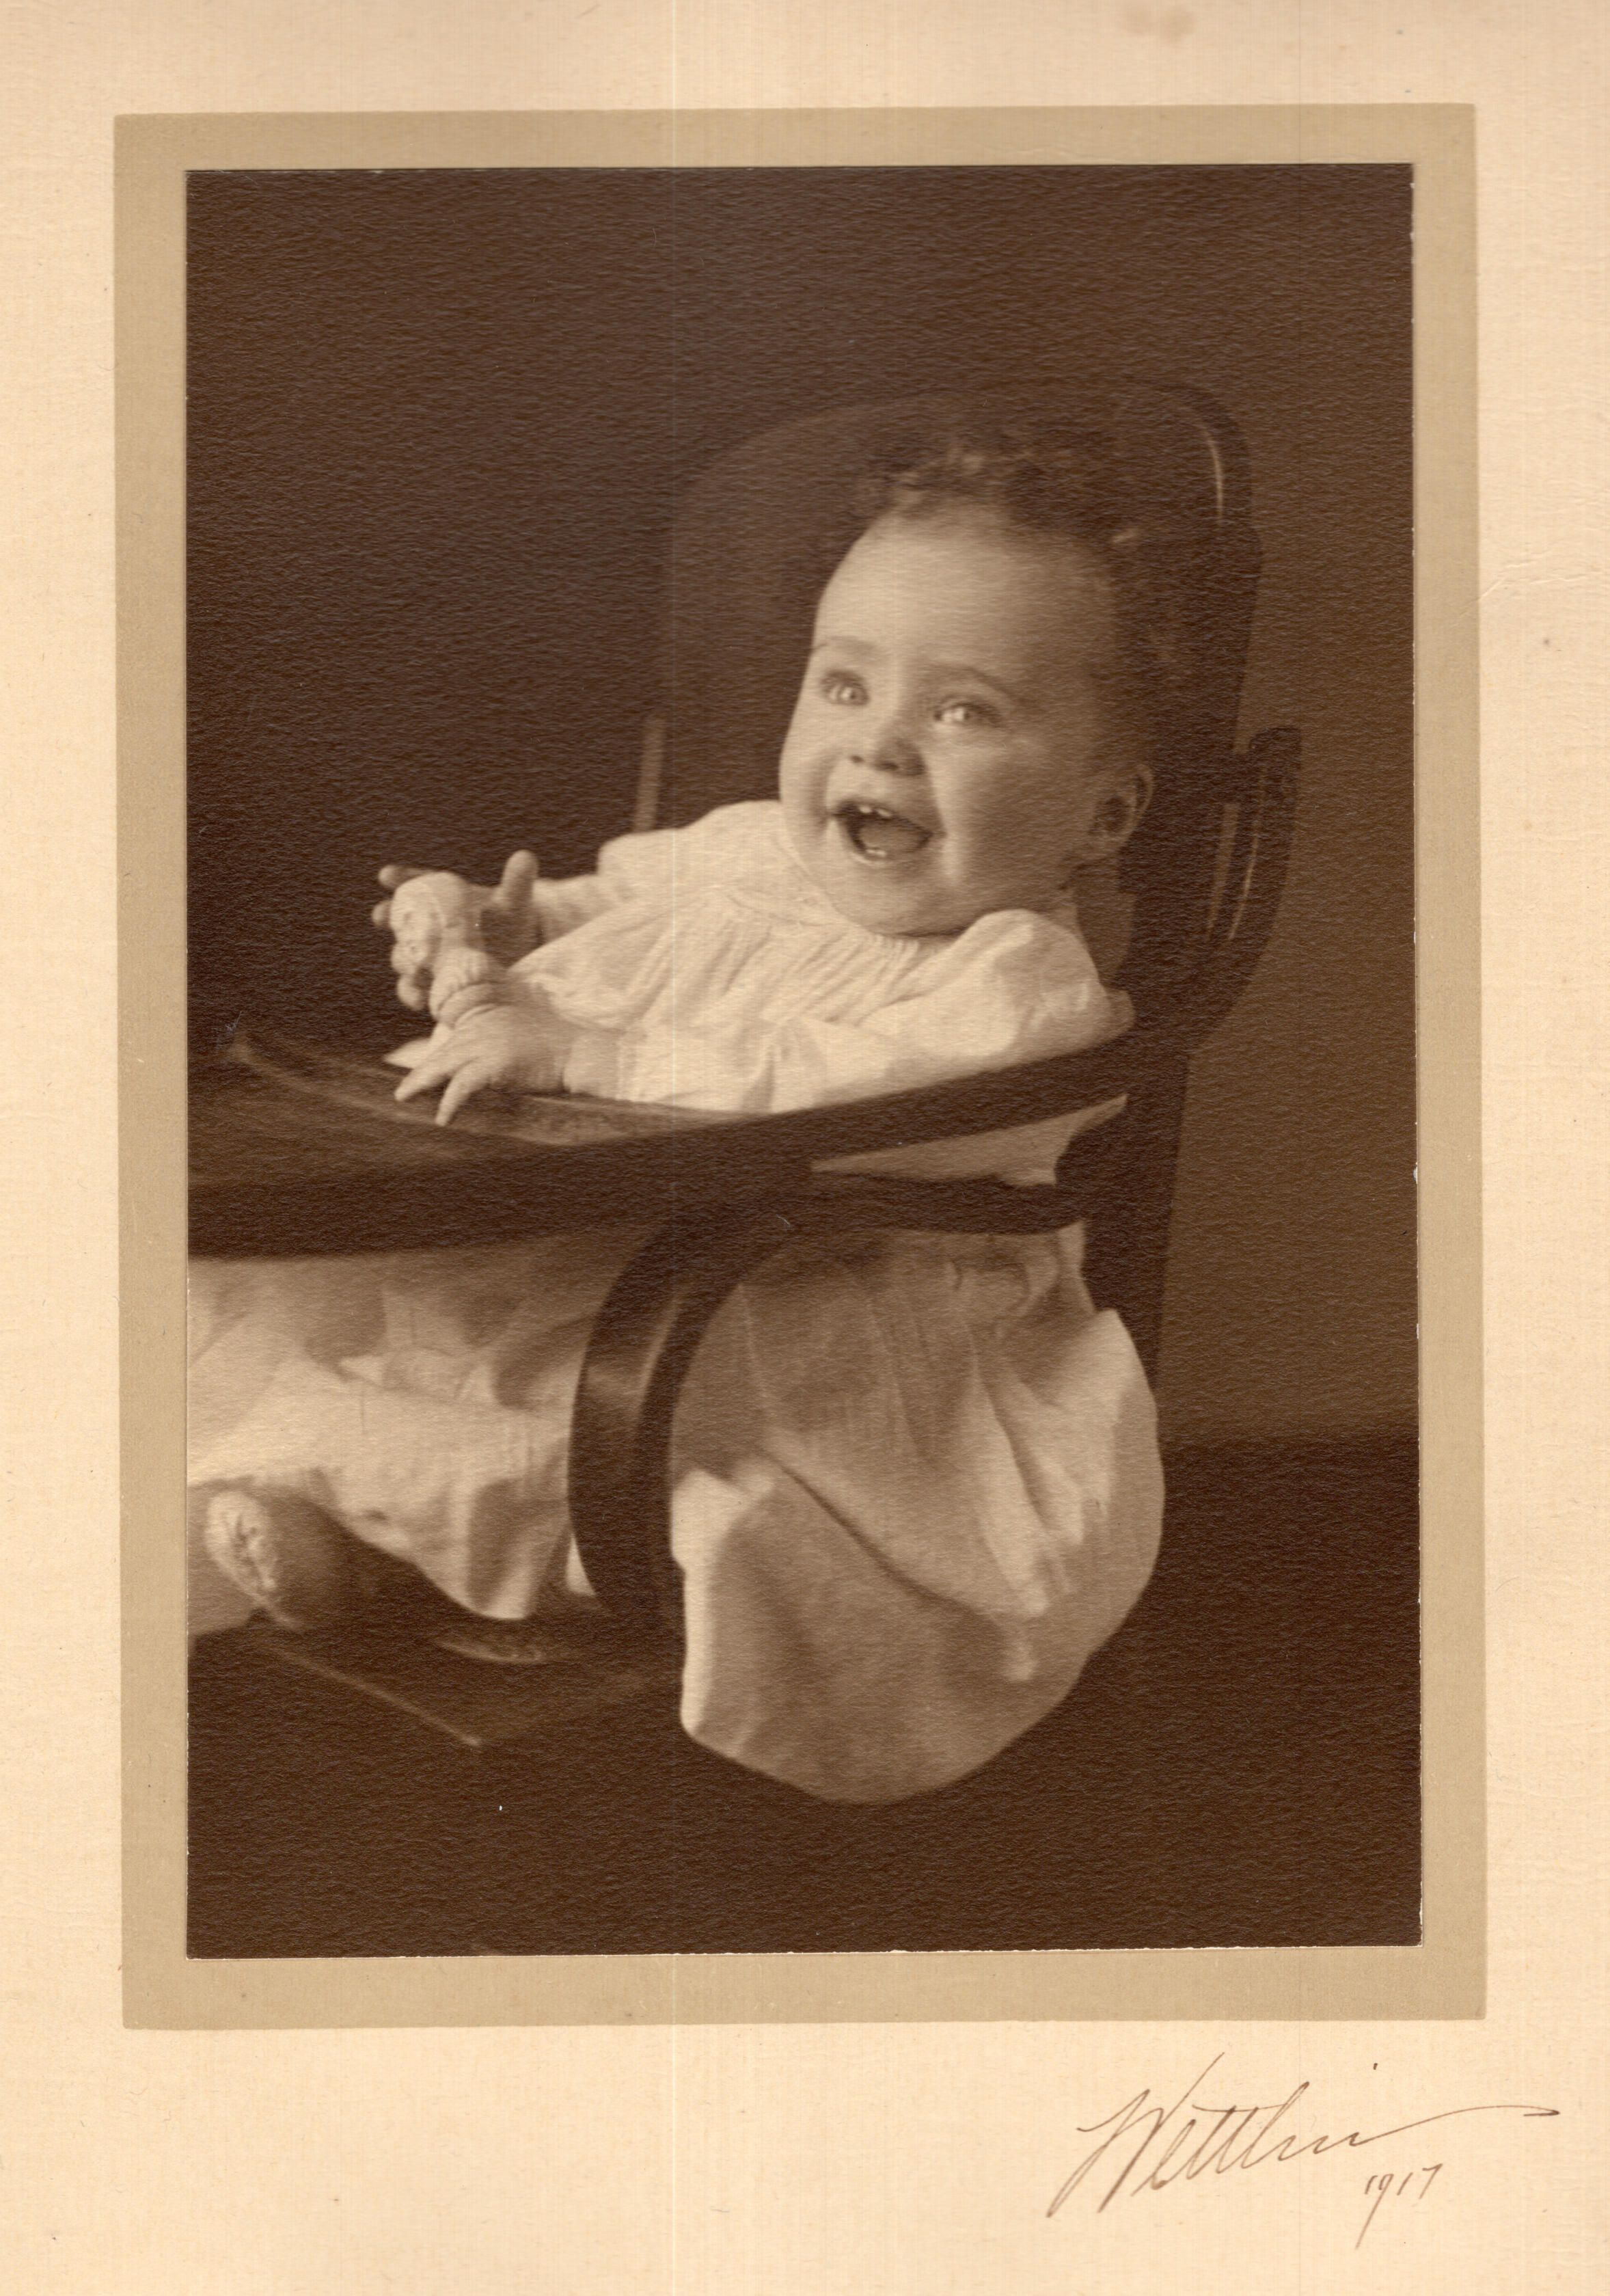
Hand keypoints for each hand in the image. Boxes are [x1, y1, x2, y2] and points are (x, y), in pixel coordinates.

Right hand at [371, 850, 542, 1008]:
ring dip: (403, 958)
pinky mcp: (433, 983)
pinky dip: (413, 993)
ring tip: (411, 962)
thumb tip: (526, 857)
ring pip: (404, 955)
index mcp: (442, 899)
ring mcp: (427, 956)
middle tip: (381, 914)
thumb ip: (516, 882)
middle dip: (388, 915)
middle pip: (400, 919)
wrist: (517, 958)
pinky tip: (419, 998)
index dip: (401, 878)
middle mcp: (428, 927)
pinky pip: (414, 989)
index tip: (387, 875)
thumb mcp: (513, 904)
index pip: (415, 883)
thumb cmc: (508, 924)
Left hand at [393, 1000, 568, 1124]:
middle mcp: (481, 1028)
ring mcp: (486, 1044)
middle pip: (443, 1052)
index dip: (436, 1061)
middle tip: (401, 1091)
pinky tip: (442, 1118)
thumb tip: (487, 1065)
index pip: (454, 1042)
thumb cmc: (557, 1049)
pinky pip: (462, 1086)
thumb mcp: (520, 1036)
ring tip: (404, 1098)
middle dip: (420, 1073)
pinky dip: (450, 1102)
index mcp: (487, 1020)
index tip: (421, 1076)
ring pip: (444, 1066)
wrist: (577, 1053)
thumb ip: (499, 1043)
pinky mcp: (493, 1063)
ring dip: (422, 1084)